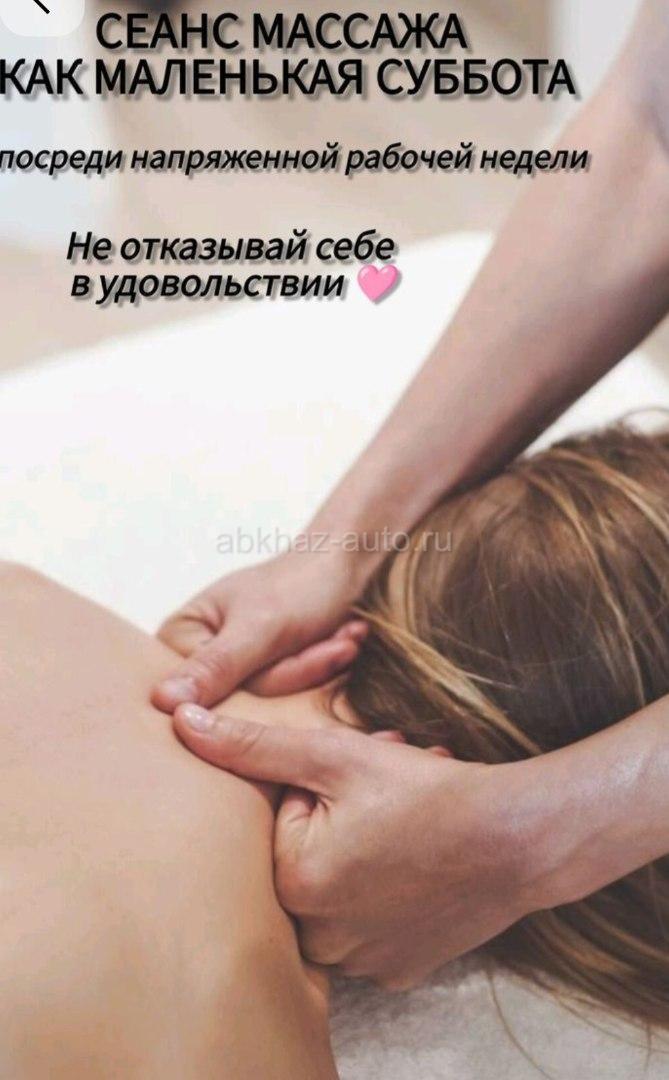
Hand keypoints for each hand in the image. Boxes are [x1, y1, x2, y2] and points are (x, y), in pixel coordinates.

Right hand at [152, 551, 367, 711]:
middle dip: (297, 669)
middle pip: (246, 700)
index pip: (214, 693)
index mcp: (178, 636)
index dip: (269, 675)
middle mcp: (198, 656)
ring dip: (318, 665)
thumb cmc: (299, 584)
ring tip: (343, 636)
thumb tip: (162, 701)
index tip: (302, 641)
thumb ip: (215, 667)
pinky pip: (291, 696)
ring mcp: (233, 667)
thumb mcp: (258, 628)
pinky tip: (342, 641)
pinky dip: (323, 667)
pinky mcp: (264, 674)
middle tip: (337, 642)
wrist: (345, 563)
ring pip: (275, 699)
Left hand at [172, 706, 549, 988]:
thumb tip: (181, 723)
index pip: (279, 823)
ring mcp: (363, 962)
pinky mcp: (398, 970)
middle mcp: (321, 939)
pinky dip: (384, 892)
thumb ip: (254, 744)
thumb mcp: (336, 754)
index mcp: (296, 885)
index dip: (317, 789)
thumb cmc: (431, 792)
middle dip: (336, 819)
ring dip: (360, 853)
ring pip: (337, 893)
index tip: (359, 778)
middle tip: (386, 796)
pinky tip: (419, 864)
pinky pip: (369, 925)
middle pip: (306, 860)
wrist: (520, 840)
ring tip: (406, 823)